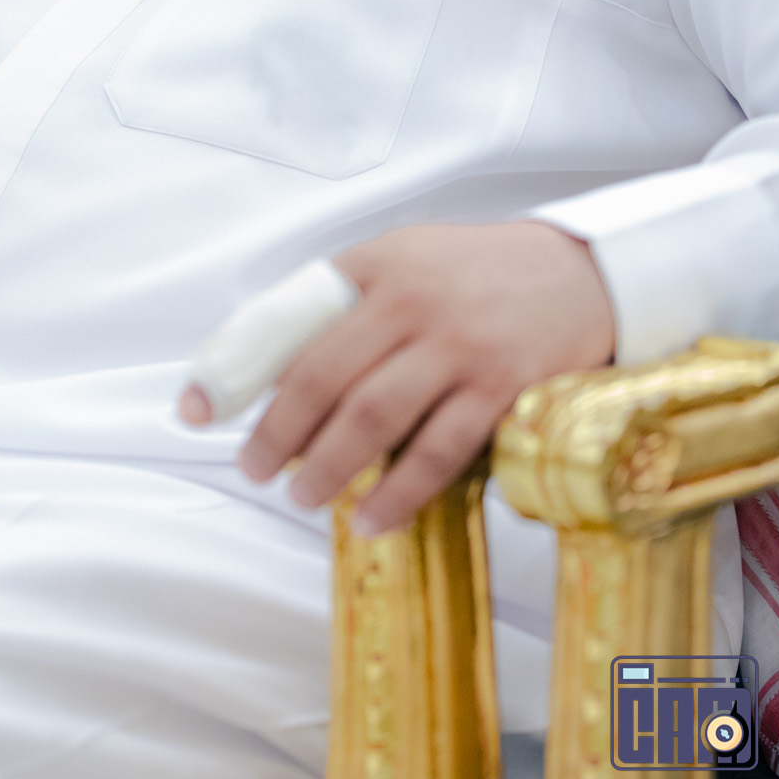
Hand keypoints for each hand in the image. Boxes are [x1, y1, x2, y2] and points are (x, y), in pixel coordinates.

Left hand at [191, 222, 612, 531]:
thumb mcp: (403, 261)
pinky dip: (399, 492)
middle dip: (277, 431)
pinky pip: (439, 452)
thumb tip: (265, 362)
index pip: (290, 320)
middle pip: (324, 375)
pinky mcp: (502, 389)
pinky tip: (372, 518)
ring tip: (301, 495)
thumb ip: (341, 302)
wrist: (583, 272)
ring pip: (374, 417)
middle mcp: (412, 302)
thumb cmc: (474, 275)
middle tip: (254, 469)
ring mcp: (458, 347)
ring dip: (329, 467)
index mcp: (376, 266)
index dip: (236, 369)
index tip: (195, 410)